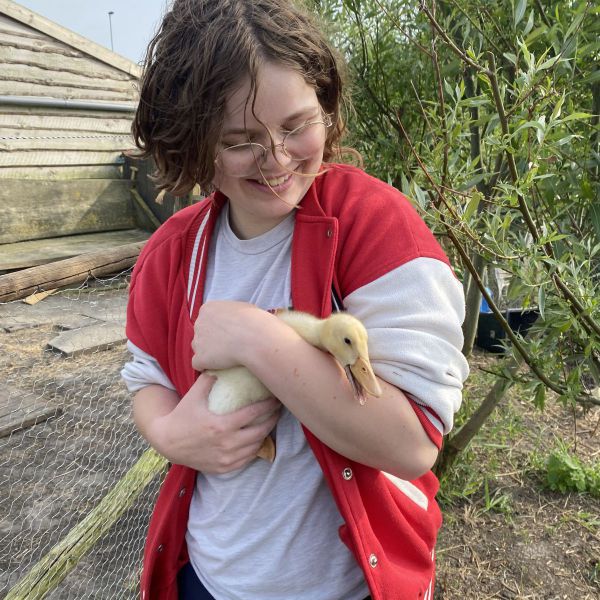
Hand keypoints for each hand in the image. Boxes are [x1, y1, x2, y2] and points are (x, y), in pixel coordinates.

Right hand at [153, 373, 280, 472]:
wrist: (168, 443)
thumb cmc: (182, 416)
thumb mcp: (193, 396)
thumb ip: (208, 379)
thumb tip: (222, 363)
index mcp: (221, 425)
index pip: (252, 414)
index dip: (267, 406)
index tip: (275, 399)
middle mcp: (226, 444)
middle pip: (260, 432)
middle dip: (272, 420)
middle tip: (278, 410)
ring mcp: (226, 458)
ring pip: (256, 447)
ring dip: (266, 434)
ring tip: (271, 422)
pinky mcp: (224, 468)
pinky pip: (247, 459)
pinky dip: (255, 449)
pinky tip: (258, 439)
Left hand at [191, 300, 268, 370]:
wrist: (254, 338)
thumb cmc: (254, 322)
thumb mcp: (243, 308)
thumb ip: (233, 313)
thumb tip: (237, 319)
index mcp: (208, 309)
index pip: (206, 319)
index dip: (216, 328)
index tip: (227, 334)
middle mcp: (199, 323)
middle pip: (201, 333)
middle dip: (210, 340)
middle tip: (226, 346)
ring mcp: (197, 341)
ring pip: (198, 349)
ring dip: (208, 353)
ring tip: (224, 358)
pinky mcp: (200, 358)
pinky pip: (198, 364)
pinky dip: (207, 367)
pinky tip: (218, 368)